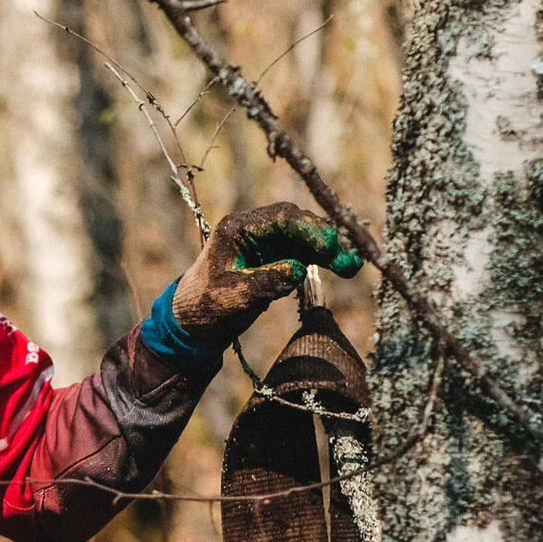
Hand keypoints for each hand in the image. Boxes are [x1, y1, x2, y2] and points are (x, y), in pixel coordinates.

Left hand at [171, 203, 362, 347]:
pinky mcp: (274, 257)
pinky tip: (341, 267)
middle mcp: (253, 229)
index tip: (329, 247)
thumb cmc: (205, 307)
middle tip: (346, 261)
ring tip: (350, 267)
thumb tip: (298, 269)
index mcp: (237, 229)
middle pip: (296, 224)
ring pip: (303, 237)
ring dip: (327, 250)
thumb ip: (265, 282)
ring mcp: (265, 242)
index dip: (308, 230)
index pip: (280, 219)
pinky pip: (303, 252)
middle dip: (324, 239)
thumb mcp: (232, 298)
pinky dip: (321, 259)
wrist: (191, 322)